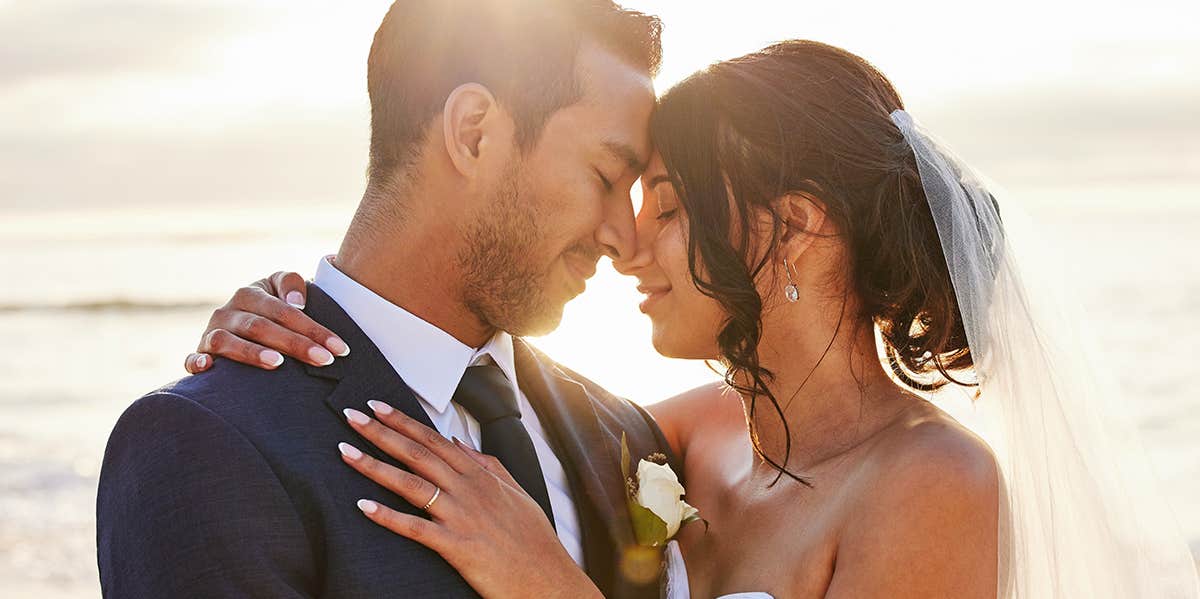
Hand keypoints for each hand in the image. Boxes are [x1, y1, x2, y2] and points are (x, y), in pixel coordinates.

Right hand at [184, 271, 348, 373]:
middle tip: (323, 360)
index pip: (285, 310)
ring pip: (227, 340)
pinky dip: (197, 362)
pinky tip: (209, 368)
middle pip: (261, 326)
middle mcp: (229, 311)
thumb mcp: (282, 290)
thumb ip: (291, 283)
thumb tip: (297, 303)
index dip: (313, 328)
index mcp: (252, 294)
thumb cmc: (272, 310)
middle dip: (295, 344)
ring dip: (251, 352)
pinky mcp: (200, 353)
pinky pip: (192, 358)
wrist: (241, 323)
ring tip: (277, 363)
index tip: (339, 349)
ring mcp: (211, 332)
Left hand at [339, 401, 601, 598]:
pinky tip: (363, 507)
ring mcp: (462, 517)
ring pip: (410, 484)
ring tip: (345, 452)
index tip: (377, 406)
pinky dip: (388, 517)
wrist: (549, 580)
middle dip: (381, 432)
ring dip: (374, 466)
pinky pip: (416, 528)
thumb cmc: (533, 540)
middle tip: (351, 415)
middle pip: (417, 454)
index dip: (403, 421)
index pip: (434, 440)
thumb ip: (486, 465)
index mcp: (480, 475)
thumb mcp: (515, 491)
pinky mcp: (457, 547)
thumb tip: (460, 444)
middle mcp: (468, 489)